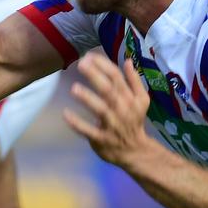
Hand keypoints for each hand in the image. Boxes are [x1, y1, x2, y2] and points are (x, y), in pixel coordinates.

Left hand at [64, 52, 152, 167]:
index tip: (89, 56)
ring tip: (74, 88)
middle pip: (108, 90)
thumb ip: (134, 81)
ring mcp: (112, 125)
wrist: (136, 151)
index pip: (117, 77)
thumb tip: (128, 61)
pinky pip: (88, 131)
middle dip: (95, 76)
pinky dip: (77, 123)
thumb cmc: (133, 120)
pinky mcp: (101, 139)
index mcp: (130, 98)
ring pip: (100, 109)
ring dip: (87, 98)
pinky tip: (65, 114)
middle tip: (81, 64)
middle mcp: (122, 109)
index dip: (103, 65)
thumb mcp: (141, 100)